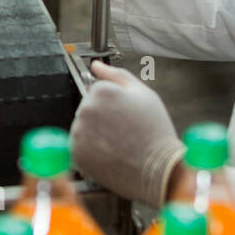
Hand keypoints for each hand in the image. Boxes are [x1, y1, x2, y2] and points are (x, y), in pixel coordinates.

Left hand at [70, 60, 184, 207]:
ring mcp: (79, 132)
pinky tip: (109, 153)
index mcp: (101, 91)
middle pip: (88, 108)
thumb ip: (116, 75)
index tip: (125, 114)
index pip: (97, 91)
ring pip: (83, 127)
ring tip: (118, 142)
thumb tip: (96, 65)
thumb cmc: (154, 131)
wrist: (158, 169)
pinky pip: (79, 146)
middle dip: (102, 117)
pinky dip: (91, 150)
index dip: (114, 103)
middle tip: (123, 130)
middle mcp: (86, 109)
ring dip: (95, 133)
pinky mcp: (76, 153)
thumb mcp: (143, 94)